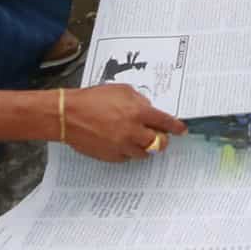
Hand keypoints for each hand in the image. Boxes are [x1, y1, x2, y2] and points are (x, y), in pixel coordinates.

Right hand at [60, 84, 184, 162]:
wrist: (68, 115)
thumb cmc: (93, 99)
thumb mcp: (121, 91)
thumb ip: (139, 101)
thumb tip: (149, 109)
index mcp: (137, 113)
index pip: (165, 122)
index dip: (176, 127)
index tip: (182, 130)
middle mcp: (132, 132)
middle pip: (158, 142)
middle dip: (161, 139)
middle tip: (159, 136)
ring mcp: (122, 146)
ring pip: (144, 153)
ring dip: (145, 147)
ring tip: (137, 138)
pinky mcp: (111, 156)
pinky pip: (127, 158)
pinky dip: (128, 152)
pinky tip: (121, 142)